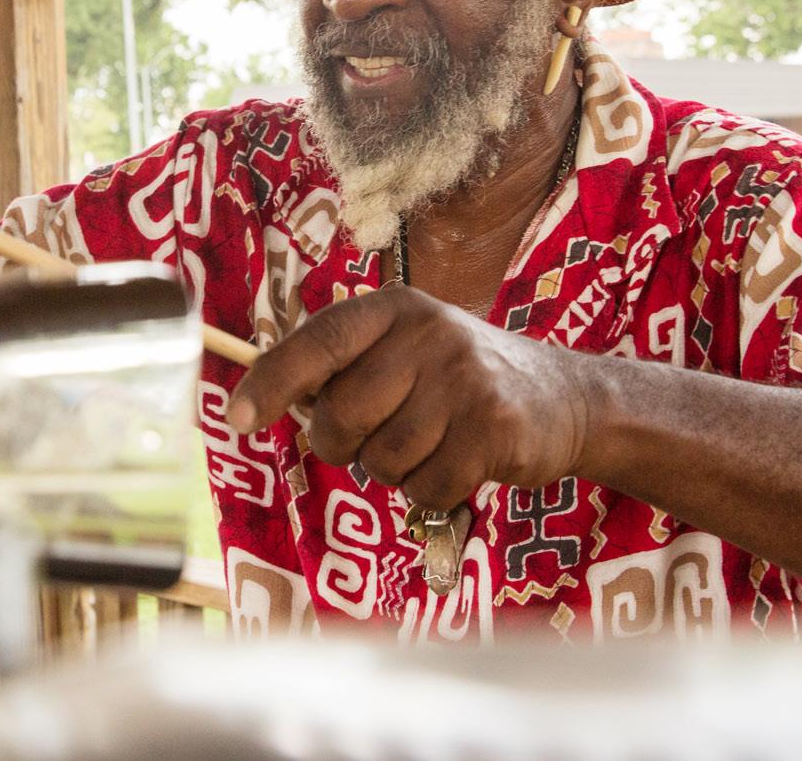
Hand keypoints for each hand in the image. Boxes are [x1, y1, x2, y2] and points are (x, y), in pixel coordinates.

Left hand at [225, 287, 597, 510]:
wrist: (565, 400)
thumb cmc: (460, 382)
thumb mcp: (406, 350)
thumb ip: (343, 367)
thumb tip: (260, 397)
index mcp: (394, 309)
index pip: (318, 341)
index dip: (271, 381)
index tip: (236, 418)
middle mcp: (428, 334)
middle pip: (341, 415)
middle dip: (342, 444)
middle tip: (373, 438)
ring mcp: (465, 379)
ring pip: (381, 460)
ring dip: (394, 471)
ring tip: (430, 444)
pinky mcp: (494, 428)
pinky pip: (426, 488)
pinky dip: (432, 492)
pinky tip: (460, 464)